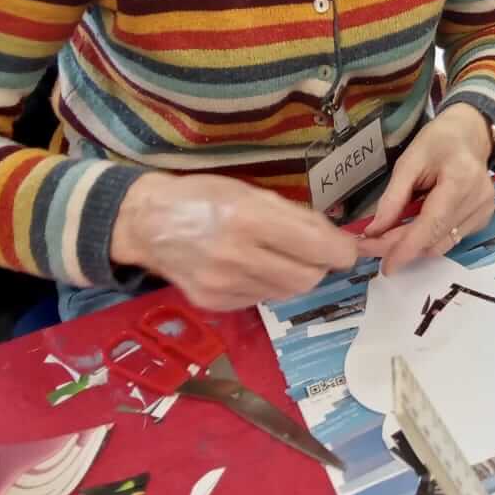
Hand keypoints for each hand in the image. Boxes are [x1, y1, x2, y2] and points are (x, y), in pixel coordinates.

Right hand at [111, 171, 357, 310]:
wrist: (147, 222)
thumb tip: (337, 239)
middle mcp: (237, 256)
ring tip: (276, 254)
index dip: (341, 251)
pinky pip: (261, 299)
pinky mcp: (213, 302)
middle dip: (318, 266)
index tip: (347, 249)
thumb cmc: (204, 197)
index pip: (317, 247)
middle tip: (311, 251)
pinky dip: (267, 285)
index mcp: (249, 219)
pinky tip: (250, 266)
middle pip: (307, 278)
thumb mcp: (252, 192)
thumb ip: (295, 216)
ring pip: (286, 292)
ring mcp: (223, 285)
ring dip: (293, 275)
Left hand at [359, 104, 494, 271]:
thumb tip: (374, 231)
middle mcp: (478, 200)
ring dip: (412, 246)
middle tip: (371, 246)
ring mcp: (484, 212)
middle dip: (400, 247)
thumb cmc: (438, 141)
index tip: (386, 266)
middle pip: (435, 238)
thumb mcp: (409, 161)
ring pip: (442, 244)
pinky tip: (412, 228)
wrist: (470, 134)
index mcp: (460, 180)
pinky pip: (450, 239)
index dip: (407, 248)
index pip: (432, 224)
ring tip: (387, 237)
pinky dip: (428, 239)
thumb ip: (393, 197)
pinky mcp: (483, 219)